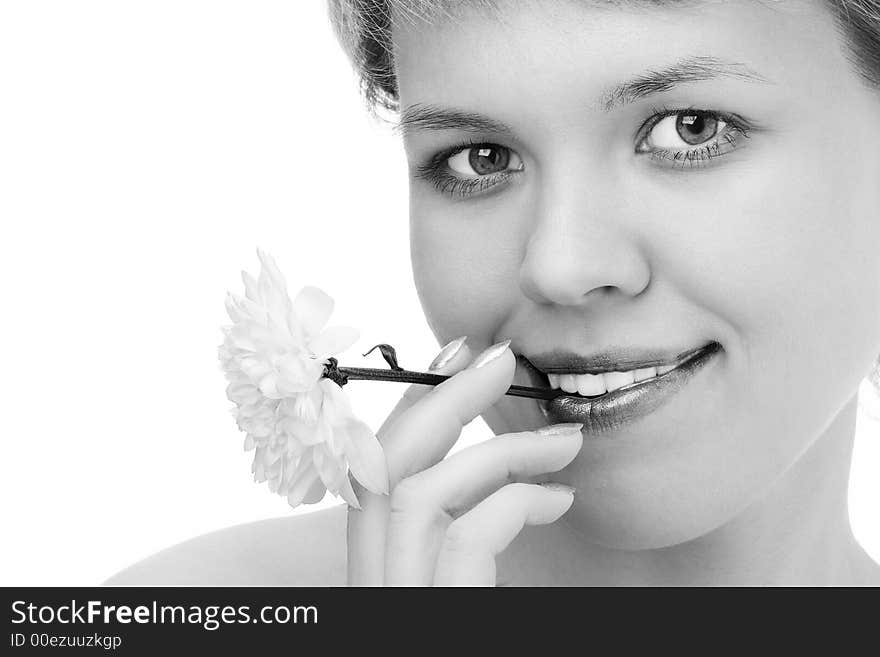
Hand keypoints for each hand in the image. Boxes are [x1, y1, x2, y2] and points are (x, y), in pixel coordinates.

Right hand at [346, 338, 582, 585]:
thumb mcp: (466, 581)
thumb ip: (462, 530)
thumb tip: (494, 464)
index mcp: (377, 572)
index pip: (372, 476)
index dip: (410, 407)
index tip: (457, 359)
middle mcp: (372, 585)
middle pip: (381, 471)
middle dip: (442, 400)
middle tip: (502, 359)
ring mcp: (399, 601)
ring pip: (421, 493)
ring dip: (499, 449)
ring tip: (565, 440)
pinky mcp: (440, 614)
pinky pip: (466, 536)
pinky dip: (517, 501)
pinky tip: (559, 499)